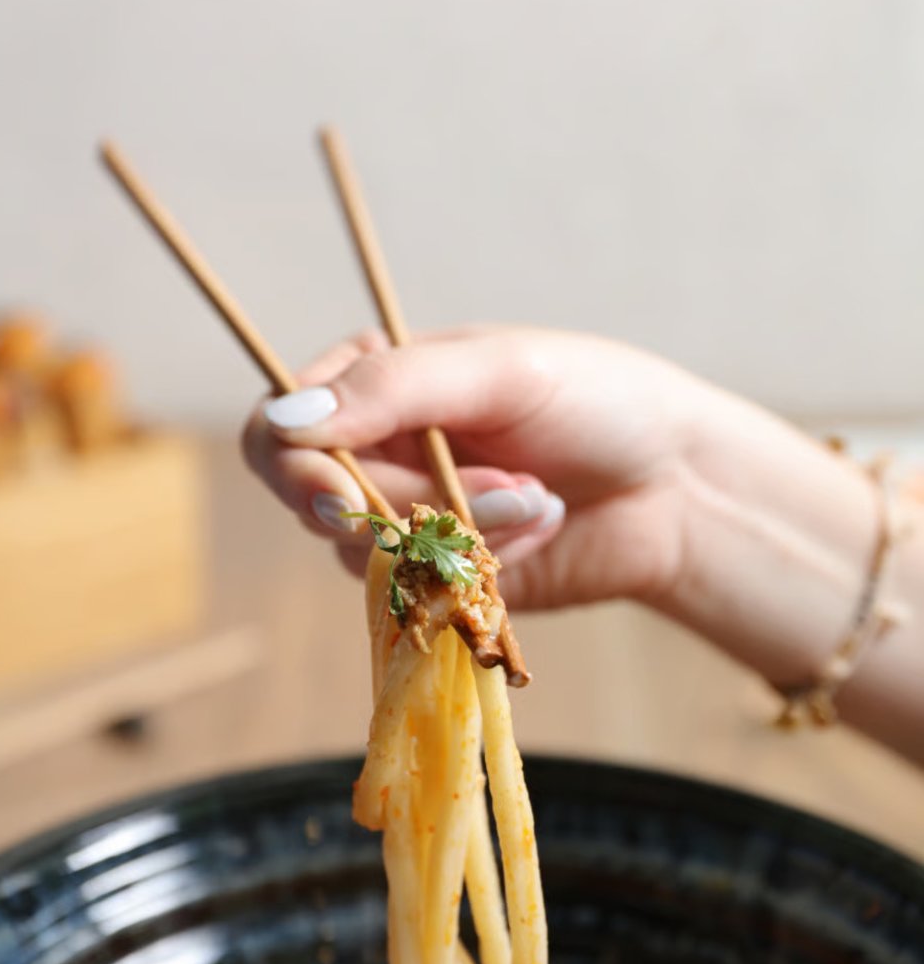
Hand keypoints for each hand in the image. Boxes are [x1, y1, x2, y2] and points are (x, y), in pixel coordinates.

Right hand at [242, 326, 696, 611]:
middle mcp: (382, 449)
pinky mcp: (441, 580)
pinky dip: (477, 564)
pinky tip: (539, 526)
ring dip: (454, 530)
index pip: (283, 422)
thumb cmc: (601, 402)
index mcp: (382, 379)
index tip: (339, 494)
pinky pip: (417, 591)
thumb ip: (392, 388)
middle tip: (480, 493)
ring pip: (364, 553)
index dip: (296, 463)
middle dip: (396, 502)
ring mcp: (408, 519)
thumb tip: (283, 418)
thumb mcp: (499, 372)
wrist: (680, 489)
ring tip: (535, 493)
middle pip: (311, 497)